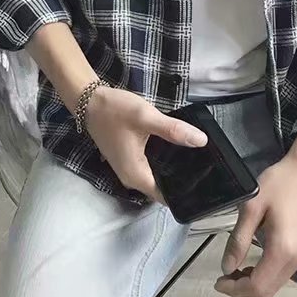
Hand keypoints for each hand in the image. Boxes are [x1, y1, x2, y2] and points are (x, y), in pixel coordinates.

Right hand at [84, 86, 207, 202]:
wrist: (89, 100)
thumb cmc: (114, 110)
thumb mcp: (146, 117)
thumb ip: (173, 130)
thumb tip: (201, 141)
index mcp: (136, 175)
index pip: (166, 196)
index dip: (186, 191)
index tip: (206, 181)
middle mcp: (132, 177)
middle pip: (164, 186)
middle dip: (183, 178)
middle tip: (207, 165)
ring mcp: (129, 168)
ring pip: (158, 175)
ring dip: (173, 167)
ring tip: (197, 155)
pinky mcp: (130, 158)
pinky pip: (151, 165)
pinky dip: (163, 159)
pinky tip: (177, 147)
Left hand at [215, 134, 296, 296]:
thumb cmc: (281, 182)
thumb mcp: (252, 206)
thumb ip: (238, 239)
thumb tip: (227, 267)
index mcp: (282, 249)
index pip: (257, 286)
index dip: (235, 290)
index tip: (218, 281)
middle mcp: (296, 259)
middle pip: (267, 291)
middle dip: (242, 290)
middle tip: (223, 278)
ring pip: (275, 285)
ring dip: (253, 284)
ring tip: (234, 270)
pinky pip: (282, 274)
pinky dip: (265, 275)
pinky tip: (252, 262)